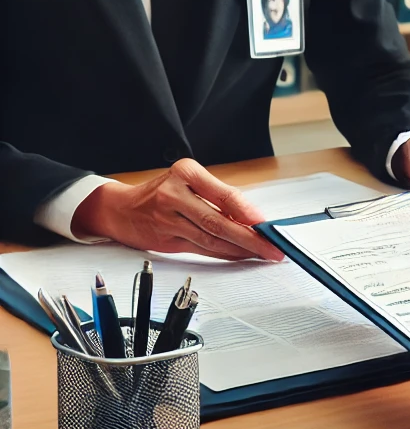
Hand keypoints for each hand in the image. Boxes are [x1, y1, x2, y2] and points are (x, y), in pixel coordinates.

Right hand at [72, 159, 284, 261]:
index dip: (249, 213)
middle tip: (271, 247)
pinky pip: (201, 249)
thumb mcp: (188, 180)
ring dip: (240, 249)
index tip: (267, 225)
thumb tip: (253, 217)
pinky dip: (224, 254)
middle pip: (220, 221)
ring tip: (261, 253)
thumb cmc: (161, 192)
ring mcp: (168, 219)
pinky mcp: (166, 240)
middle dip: (250, 238)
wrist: (119, 208)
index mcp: (186, 172)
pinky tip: (239, 256)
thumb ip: (218, 196)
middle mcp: (175, 194)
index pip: (225, 195)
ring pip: (212, 239)